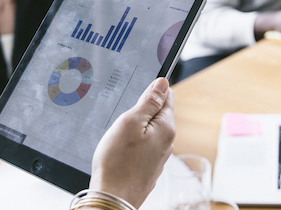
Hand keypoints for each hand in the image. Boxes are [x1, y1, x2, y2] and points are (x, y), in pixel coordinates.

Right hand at [90, 78, 174, 208]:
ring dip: (135, 128)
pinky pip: (142, 147)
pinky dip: (132, 144)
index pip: (167, 97)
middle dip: (141, 111)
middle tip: (123, 118)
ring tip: (118, 136)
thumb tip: (162, 83)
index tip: (137, 93)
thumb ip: (149, 101)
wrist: (113, 198)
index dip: (151, 90)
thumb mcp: (130, 122)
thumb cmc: (117, 162)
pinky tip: (120, 150)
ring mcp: (158, 157)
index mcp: (166, 128)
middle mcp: (167, 142)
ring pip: (148, 131)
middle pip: (157, 114)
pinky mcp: (147, 167)